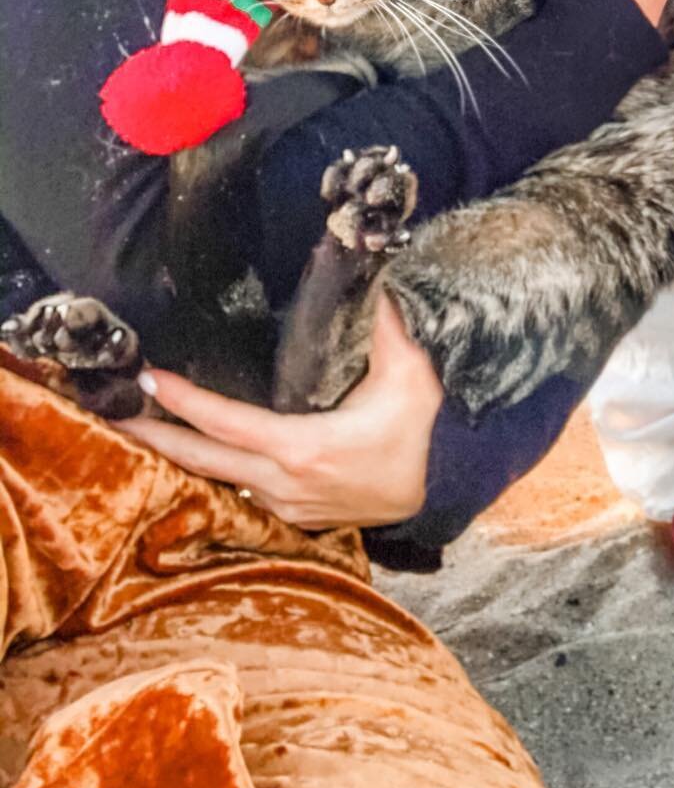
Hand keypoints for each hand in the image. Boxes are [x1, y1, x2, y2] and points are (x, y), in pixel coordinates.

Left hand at [114, 296, 442, 529]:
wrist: (447, 483)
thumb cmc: (425, 427)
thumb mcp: (409, 372)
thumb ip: (384, 324)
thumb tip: (367, 273)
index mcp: (302, 448)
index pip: (225, 423)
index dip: (182, 400)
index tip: (146, 377)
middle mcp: (285, 484)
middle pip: (202, 460)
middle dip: (154, 435)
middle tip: (112, 412)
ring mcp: (288, 505)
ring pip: (219, 479)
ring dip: (182, 453)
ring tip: (146, 427)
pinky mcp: (296, 514)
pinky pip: (243, 490)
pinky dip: (216, 468)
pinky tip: (201, 450)